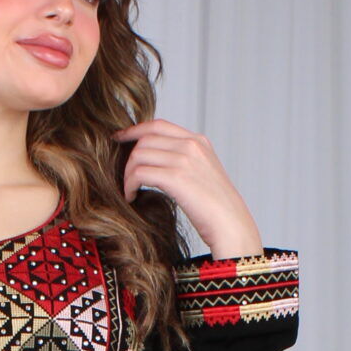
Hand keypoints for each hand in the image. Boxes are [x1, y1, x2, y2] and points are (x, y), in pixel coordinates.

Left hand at [115, 120, 262, 257]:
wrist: (231, 225)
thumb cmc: (216, 209)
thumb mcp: (203, 174)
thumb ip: (184, 161)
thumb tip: (157, 161)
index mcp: (198, 141)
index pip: (158, 125)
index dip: (134, 130)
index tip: (119, 138)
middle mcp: (191, 145)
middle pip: (144, 139)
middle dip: (129, 158)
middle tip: (126, 177)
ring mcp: (184, 159)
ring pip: (138, 155)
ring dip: (128, 174)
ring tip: (130, 190)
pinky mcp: (176, 177)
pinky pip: (139, 173)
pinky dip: (130, 185)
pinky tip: (132, 197)